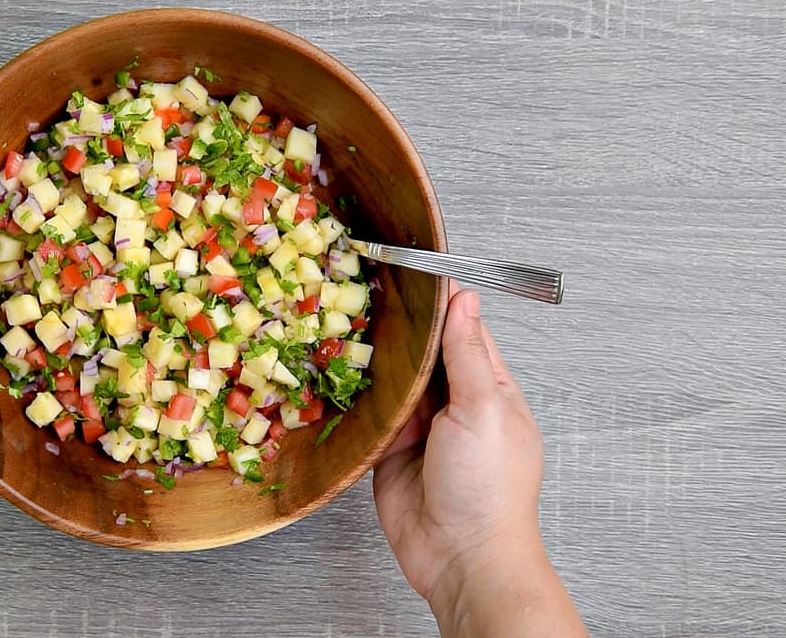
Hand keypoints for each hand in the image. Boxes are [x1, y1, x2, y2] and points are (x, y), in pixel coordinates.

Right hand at [374, 284, 584, 635]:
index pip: (463, 331)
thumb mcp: (483, 408)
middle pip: (423, 353)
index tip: (413, 270)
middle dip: (400, 327)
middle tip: (368, 290)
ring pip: (392, 380)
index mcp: (489, 389)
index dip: (439, 302)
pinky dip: (355, 396)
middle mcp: (454, 405)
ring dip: (374, 359)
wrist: (460, 557)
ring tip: (347, 321)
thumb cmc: (489, 489)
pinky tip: (338, 371)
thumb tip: (464, 300)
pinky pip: (369, 414)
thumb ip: (467, 353)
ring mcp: (420, 428)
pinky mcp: (388, 450)